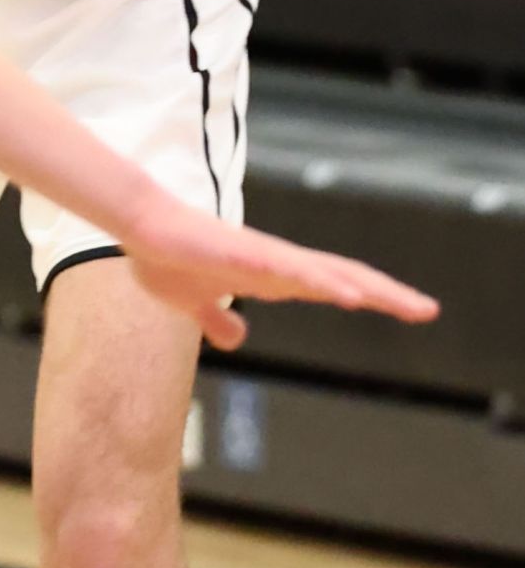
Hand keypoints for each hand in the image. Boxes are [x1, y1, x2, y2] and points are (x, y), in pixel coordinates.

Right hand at [121, 185, 436, 353]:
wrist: (139, 230)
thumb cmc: (166, 258)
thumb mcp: (195, 304)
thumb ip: (218, 320)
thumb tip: (236, 337)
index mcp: (274, 276)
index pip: (334, 284)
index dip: (372, 295)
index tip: (407, 309)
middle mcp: (281, 264)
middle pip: (347, 277)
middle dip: (389, 294)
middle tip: (428, 311)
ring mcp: (267, 257)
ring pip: (330, 273)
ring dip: (371, 289)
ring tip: (407, 305)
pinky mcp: (248, 255)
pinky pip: (295, 272)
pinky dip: (326, 284)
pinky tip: (351, 297)